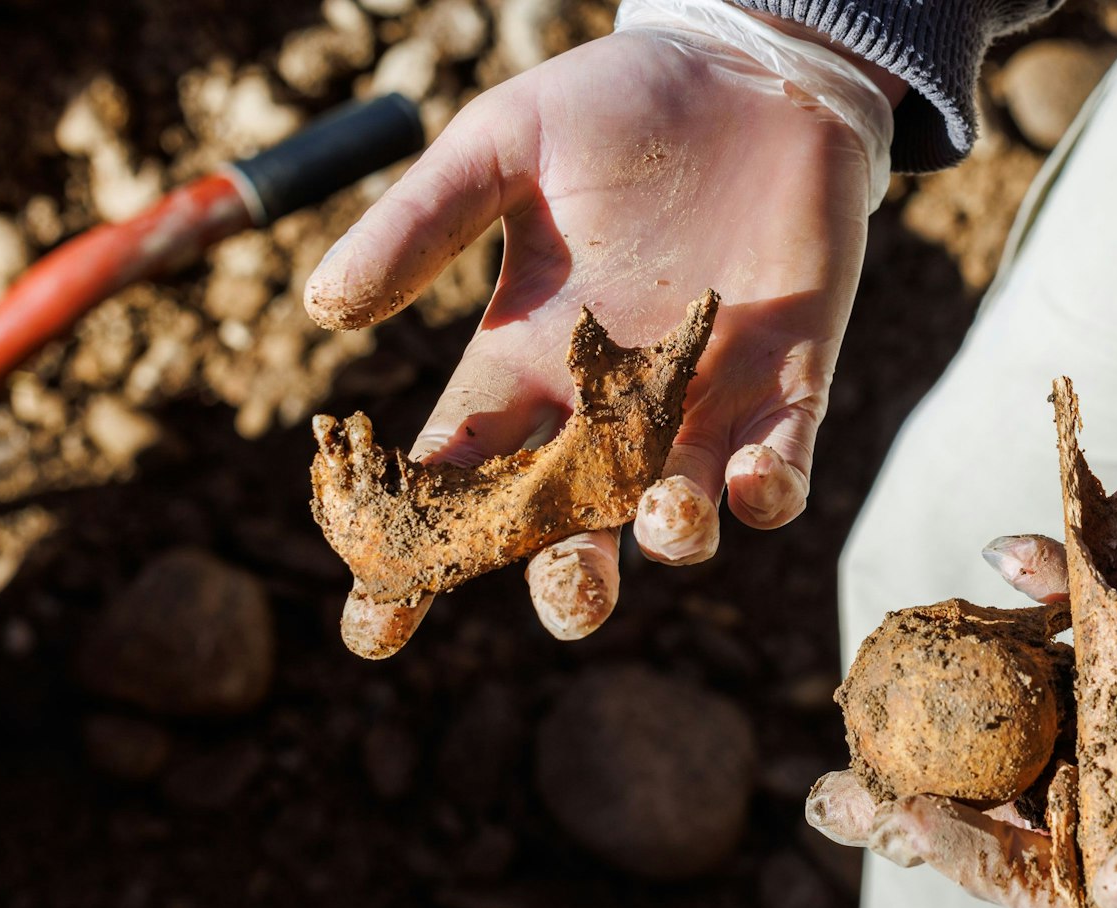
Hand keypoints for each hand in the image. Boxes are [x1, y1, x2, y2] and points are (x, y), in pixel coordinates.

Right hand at [306, 10, 892, 655]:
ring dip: (669, 536)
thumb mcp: (502, 149)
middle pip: (575, 529)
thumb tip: (324, 311)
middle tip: (564, 591)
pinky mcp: (791, 378)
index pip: (457, 480)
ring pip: (677, 514)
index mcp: (524, 364)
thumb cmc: (613, 108)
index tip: (372, 626)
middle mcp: (607, 406)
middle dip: (566, 582)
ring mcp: (701, 400)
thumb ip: (423, 225)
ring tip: (661, 518)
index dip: (416, 555)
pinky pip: (782, 463)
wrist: (743, 71)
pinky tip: (751, 485)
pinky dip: (767, 490)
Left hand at [810, 536, 1116, 907]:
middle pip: (1039, 790)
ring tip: (908, 641)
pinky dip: (1078, 580)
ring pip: (1067, 695)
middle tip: (841, 753)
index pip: (1061, 878)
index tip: (885, 815)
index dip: (970, 853)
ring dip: (992, 668)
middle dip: (944, 772)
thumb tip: (1110, 880)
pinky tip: (1016, 554)